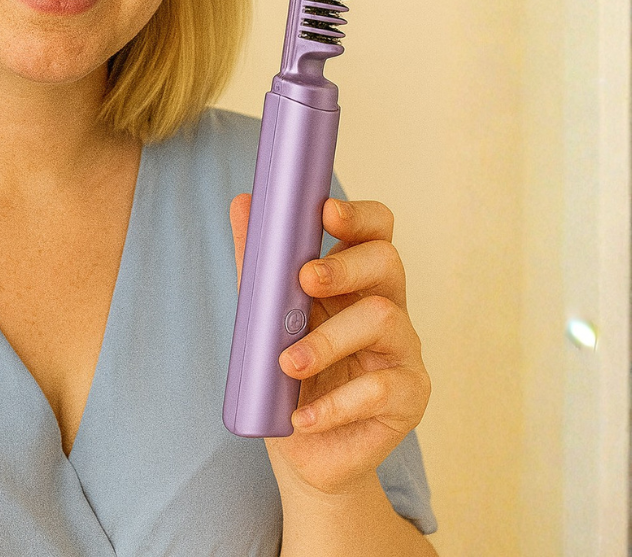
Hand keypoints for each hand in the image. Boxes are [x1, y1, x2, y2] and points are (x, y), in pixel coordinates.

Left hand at [228, 195, 430, 496]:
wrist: (304, 450)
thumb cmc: (291, 372)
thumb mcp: (267, 313)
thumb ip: (258, 260)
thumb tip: (243, 202)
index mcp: (356, 279)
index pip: (375, 230)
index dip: (357, 215)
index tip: (326, 211)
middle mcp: (387, 306)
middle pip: (387, 262)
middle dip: (346, 265)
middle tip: (305, 279)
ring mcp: (403, 350)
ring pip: (382, 320)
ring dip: (327, 340)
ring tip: (287, 363)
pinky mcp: (409, 397)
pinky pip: (379, 390)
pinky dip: (334, 404)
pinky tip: (302, 417)